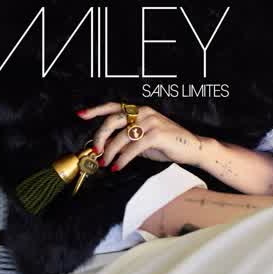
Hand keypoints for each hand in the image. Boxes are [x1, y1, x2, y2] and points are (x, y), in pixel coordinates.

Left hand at [76, 102, 203, 170]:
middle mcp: (143, 112)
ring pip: (122, 136)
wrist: (191, 148)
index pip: (114, 107)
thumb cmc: (166, 144)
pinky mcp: (156, 134)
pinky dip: (123, 159)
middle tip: (96, 151)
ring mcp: (150, 122)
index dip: (96, 110)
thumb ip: (125, 141)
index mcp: (139, 110)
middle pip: (113, 120)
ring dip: (110, 152)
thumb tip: (105, 148)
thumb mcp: (142, 140)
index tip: (81, 115)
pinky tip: (118, 167)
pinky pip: (133, 148)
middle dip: (101, 136)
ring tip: (106, 164)